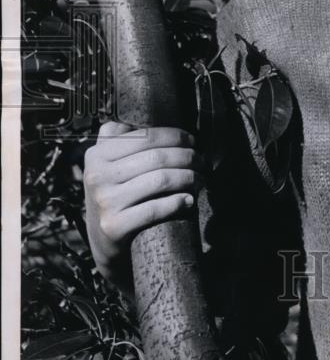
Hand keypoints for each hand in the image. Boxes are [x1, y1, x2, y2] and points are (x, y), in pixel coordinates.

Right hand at [84, 122, 202, 291]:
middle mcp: (97, 176)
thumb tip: (151, 116)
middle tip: (201, 161)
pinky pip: (155, 208)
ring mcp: (105, 202)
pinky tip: (188, 200)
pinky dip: (178, 202)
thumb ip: (119, 137)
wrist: (105, 243)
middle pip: (156, 157)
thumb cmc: (117, 195)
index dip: (175, 136)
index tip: (192, 141)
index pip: (145, 136)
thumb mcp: (108, 164)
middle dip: (187, 157)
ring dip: (188, 178)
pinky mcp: (114, 226)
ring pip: (160, 180)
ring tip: (200, 179)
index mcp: (97, 154)